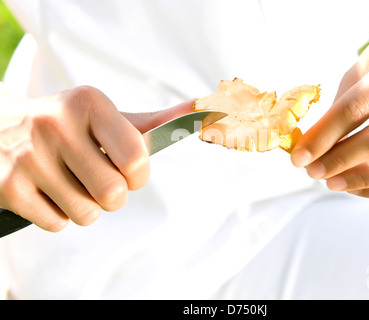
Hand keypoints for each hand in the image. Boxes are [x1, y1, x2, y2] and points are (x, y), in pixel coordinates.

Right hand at [0, 85, 192, 230]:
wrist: (3, 127)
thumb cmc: (72, 126)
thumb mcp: (109, 117)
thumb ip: (157, 122)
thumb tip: (206, 108)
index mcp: (89, 103)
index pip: (137, 159)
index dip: (139, 175)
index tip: (129, 170)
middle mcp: (55, 125)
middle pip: (114, 194)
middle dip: (114, 195)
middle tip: (99, 178)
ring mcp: (28, 156)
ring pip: (87, 214)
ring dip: (87, 206)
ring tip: (72, 181)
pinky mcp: (7, 186)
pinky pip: (58, 224)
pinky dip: (60, 214)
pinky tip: (49, 190)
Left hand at [291, 0, 368, 197]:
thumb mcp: (367, 63)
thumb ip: (343, 102)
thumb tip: (315, 144)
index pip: (354, 109)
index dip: (322, 137)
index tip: (299, 156)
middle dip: (337, 162)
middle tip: (311, 171)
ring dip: (360, 181)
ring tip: (331, 182)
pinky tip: (356, 184)